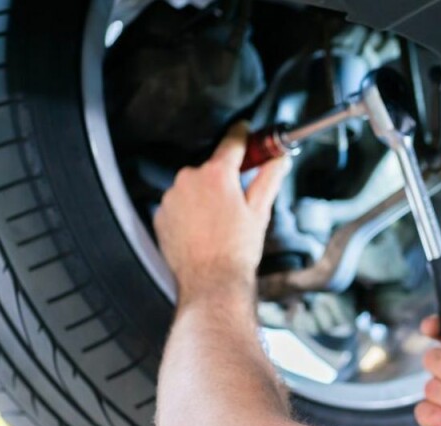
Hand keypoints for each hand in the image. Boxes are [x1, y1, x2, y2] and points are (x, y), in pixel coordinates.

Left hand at [153, 123, 290, 301]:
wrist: (211, 282)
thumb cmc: (237, 250)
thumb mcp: (260, 211)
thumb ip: (269, 178)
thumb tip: (280, 160)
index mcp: (217, 174)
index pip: (232, 141)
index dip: (242, 133)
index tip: (245, 129)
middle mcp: (190, 179)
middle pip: (211, 167)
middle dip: (224, 177)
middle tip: (239, 199)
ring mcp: (172, 196)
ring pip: (194, 185)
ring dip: (206, 195)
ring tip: (220, 221)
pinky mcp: (161, 214)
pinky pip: (179, 203)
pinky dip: (190, 210)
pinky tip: (204, 228)